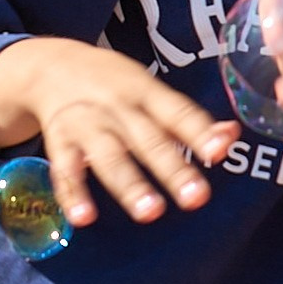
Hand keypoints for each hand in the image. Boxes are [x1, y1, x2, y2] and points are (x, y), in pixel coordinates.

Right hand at [0, 36, 234, 228]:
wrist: (51, 66)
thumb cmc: (114, 85)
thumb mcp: (150, 92)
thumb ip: (189, 119)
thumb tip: (231, 136)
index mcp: (145, 92)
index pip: (177, 112)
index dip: (198, 132)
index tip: (219, 153)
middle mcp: (117, 107)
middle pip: (147, 139)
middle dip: (172, 168)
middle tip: (196, 198)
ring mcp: (86, 123)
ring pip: (109, 156)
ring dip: (129, 184)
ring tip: (150, 213)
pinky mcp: (59, 141)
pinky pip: (65, 170)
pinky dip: (73, 194)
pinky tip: (84, 218)